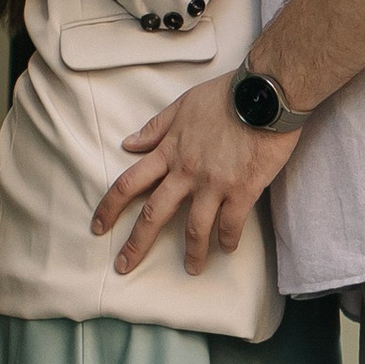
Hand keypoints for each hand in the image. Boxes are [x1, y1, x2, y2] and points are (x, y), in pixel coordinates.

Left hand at [94, 79, 297, 277]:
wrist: (265, 95)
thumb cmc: (225, 95)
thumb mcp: (182, 105)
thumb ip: (155, 128)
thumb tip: (129, 144)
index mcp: (169, 152)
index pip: (129, 184)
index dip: (110, 208)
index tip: (99, 226)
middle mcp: (186, 172)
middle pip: (153, 214)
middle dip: (136, 244)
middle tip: (125, 265)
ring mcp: (214, 184)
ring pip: (195, 228)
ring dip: (192, 253)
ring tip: (191, 268)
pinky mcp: (242, 190)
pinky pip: (231, 224)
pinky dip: (228, 240)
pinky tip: (227, 248)